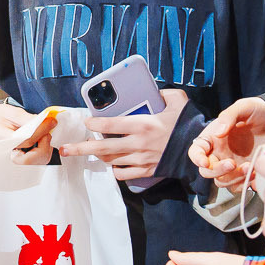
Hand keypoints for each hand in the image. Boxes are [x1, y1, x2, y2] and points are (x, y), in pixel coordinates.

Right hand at [0, 102, 56, 164]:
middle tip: (47, 132)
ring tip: (43, 135)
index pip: (24, 141)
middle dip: (43, 146)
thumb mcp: (10, 111)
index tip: (51, 122)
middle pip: (29, 159)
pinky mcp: (17, 164)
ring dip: (45, 149)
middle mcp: (4, 153)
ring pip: (34, 164)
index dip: (40, 132)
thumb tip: (44, 121)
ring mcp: (10, 160)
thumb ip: (26, 118)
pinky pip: (34, 164)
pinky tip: (41, 142)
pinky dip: (42, 153)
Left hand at [61, 89, 188, 181]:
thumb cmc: (187, 123)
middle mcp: (137, 144)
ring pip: (110, 161)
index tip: (85, 122)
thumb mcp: (176, 100)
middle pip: (102, 148)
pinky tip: (113, 163)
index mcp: (142, 124)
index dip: (93, 124)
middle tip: (65, 149)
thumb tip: (151, 90)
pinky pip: (123, 174)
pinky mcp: (146, 171)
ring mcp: (140, 159)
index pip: (109, 125)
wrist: (199, 150)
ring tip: (88, 151)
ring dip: (97, 157)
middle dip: (80, 149)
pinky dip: (115, 169)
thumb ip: (161, 93)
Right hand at [189, 96, 264, 189]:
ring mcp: (230, 165)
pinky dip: (245, 184)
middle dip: (217, 171)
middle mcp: (218, 154)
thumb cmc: (255, 111)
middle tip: (232, 163)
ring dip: (233, 178)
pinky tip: (256, 174)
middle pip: (206, 172)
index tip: (204, 162)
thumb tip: (218, 133)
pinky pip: (238, 186)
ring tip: (249, 167)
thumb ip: (229, 116)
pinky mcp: (243, 173)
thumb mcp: (244, 107)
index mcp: (212, 139)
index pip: (195, 152)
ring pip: (221, 182)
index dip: (197, 159)